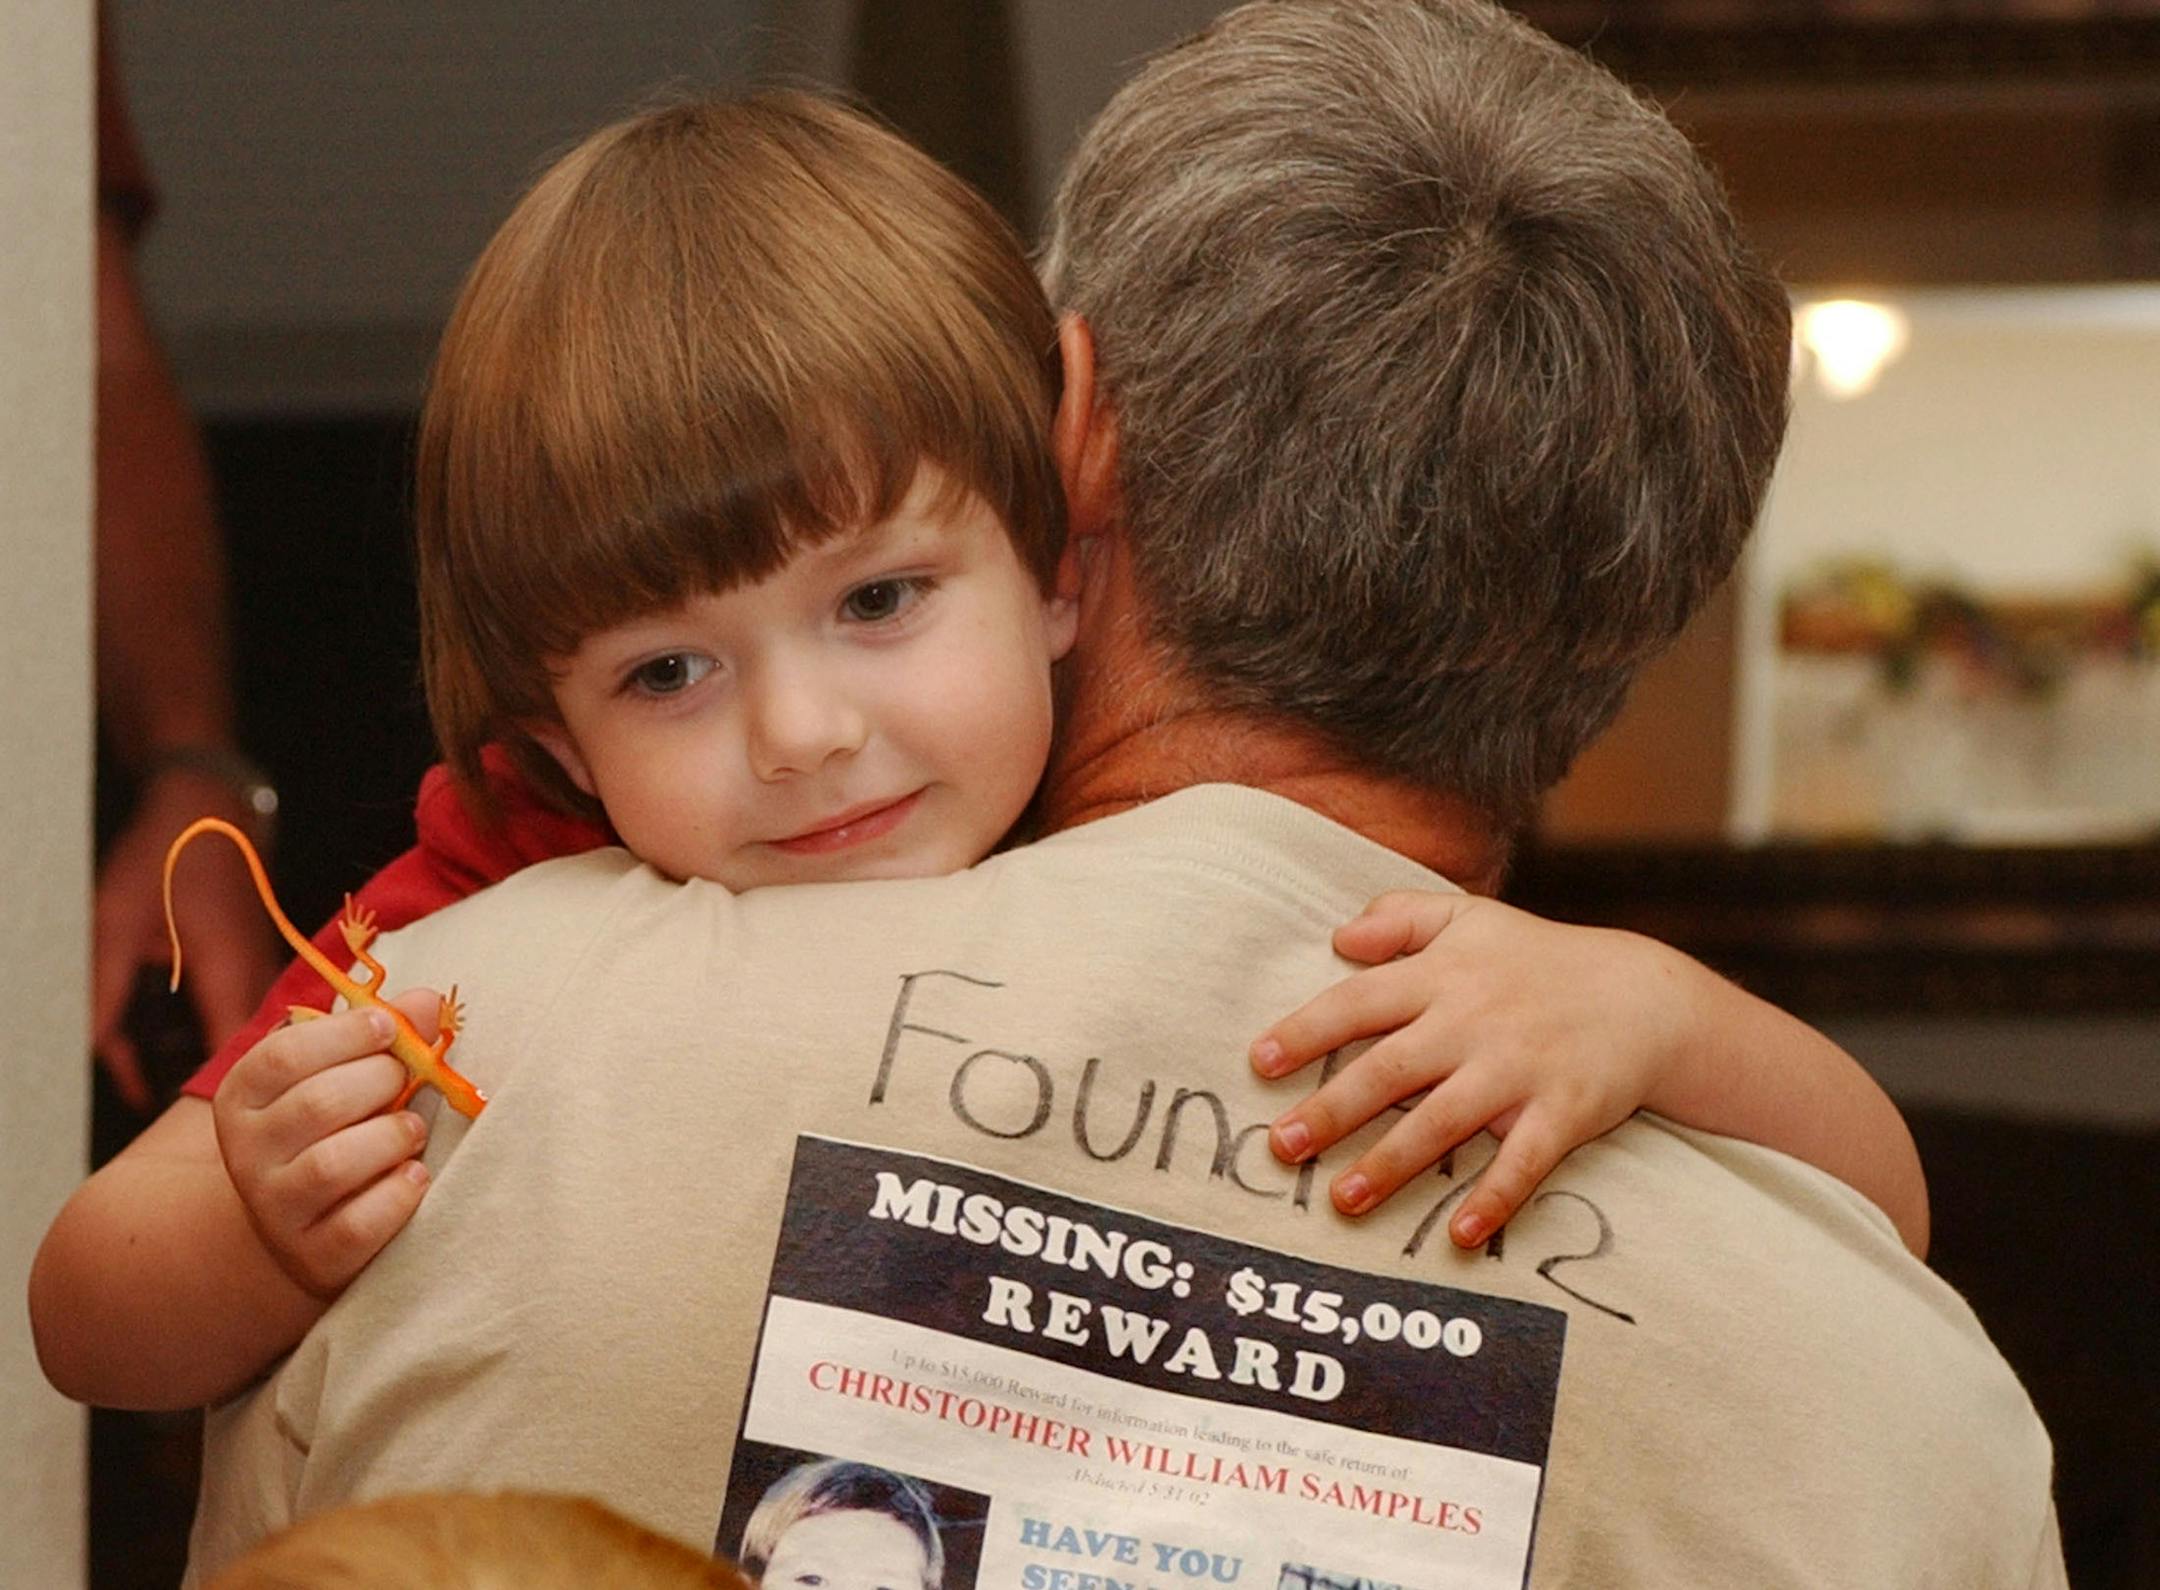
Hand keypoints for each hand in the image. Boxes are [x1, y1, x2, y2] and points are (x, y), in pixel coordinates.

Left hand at [92, 769, 282, 1108]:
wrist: (204, 809)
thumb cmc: (164, 856)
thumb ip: (104, 994)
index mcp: (228, 973)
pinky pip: (244, 1012)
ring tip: (171, 1088)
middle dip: (217, 1087)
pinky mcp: (255, 960)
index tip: (186, 1124)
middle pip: (249, 1054)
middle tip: (171, 1114)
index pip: (237, 1058)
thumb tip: (97, 1053)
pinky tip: (183, 1047)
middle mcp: (256, 977)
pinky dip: (220, 1034)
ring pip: (250, 1036)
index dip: (217, 1097)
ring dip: (219, 1062)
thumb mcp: (114, 925)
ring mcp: (261, 968)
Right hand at [212, 989, 442, 1298]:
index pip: (283, 1055)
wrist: (304, 1221)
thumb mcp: (340, 1071)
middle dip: (379, 1081)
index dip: (345, 1034)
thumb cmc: (334, 1125)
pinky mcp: (313, 1255)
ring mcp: (276, 1209)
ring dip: (391, 1137)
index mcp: (244, 1096)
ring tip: (411, 1129)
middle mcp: (247, 1153)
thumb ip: (378, 1033)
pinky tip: (414, 1175)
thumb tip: (428, 1003)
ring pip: (333, 1165)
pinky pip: (358, 1224)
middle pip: (317, 1105)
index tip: (388, 1027)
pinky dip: (398, 1195)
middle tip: (404, 1080)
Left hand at [1251, 890, 1695, 1245]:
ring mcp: (1520, 1070)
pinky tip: (1457, 1235)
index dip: (1308, 1030)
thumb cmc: (1539, 959)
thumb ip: (1400, 918)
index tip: (1261, 1061)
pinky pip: (1524, 1162)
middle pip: (1391, 1069)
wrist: (1643, 996)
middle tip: (1281, 1145)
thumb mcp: (1469, 918)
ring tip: (1341, 1199)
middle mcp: (1474, 1022)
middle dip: (1334, 1109)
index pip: (1361, 1002)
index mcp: (1443, 976)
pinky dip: (1494, 1198)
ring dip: (1393, 1164)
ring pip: (1445, 1122)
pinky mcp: (1564, 1112)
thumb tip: (1336, 938)